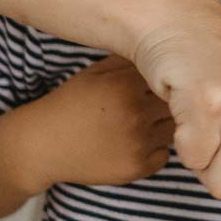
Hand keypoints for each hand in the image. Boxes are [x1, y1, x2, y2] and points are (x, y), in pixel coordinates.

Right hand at [15, 55, 173, 191]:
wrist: (43, 145)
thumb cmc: (70, 104)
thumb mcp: (94, 74)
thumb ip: (127, 62)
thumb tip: (161, 52)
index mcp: (126, 86)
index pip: (169, 80)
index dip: (167, 83)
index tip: (161, 85)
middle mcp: (136, 114)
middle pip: (177, 105)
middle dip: (168, 104)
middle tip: (151, 106)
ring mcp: (138, 143)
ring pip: (174, 130)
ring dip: (165, 127)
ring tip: (141, 124)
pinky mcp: (137, 167)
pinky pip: (164, 155)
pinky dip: (155, 150)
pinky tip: (135, 144)